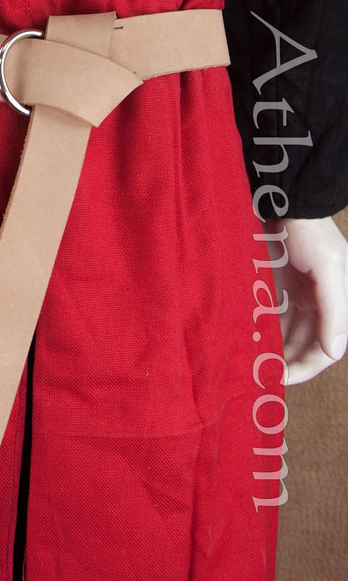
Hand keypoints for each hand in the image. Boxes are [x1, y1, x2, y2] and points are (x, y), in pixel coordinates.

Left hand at [263, 216, 347, 385]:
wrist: (281, 201)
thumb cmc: (309, 231)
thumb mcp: (328, 268)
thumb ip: (334, 310)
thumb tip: (333, 352)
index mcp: (335, 304)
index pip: (324, 351)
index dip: (305, 369)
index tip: (280, 379)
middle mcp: (315, 304)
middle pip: (302, 347)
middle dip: (285, 364)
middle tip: (260, 379)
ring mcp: (293, 295)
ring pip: (283, 336)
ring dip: (270, 351)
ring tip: (250, 366)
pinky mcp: (272, 286)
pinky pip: (267, 318)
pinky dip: (258, 332)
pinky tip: (244, 342)